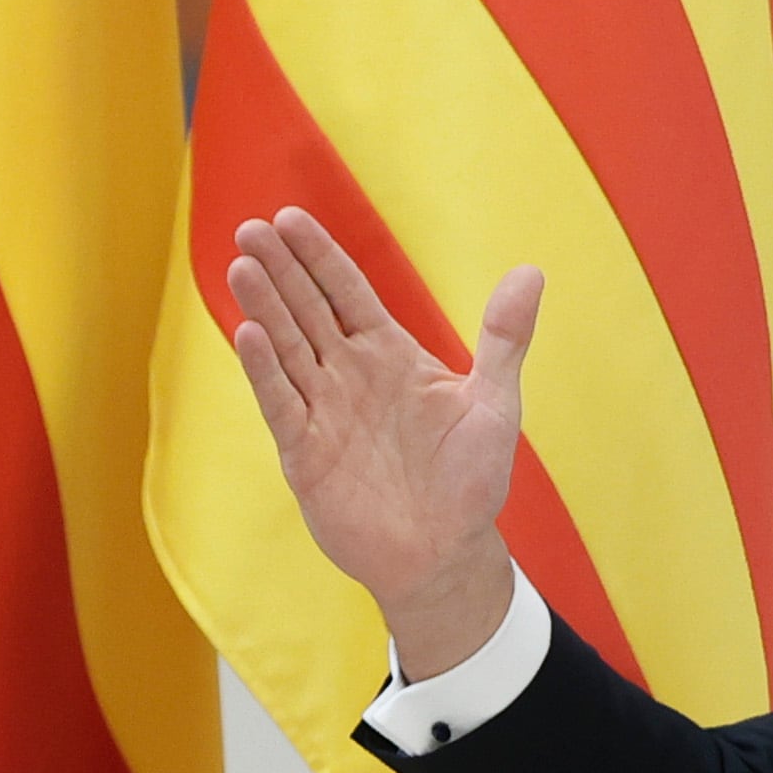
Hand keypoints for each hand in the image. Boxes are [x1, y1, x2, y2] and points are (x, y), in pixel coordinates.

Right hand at [223, 208, 544, 682]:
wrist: (445, 555)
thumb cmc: (471, 482)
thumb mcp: (496, 404)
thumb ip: (504, 339)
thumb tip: (531, 272)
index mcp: (389, 355)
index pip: (345, 291)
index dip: (318, 254)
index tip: (288, 217)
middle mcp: (348, 376)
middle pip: (306, 309)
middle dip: (279, 269)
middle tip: (249, 229)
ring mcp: (323, 412)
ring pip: (286, 348)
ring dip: (264, 307)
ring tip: (241, 266)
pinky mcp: (305, 453)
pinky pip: (281, 403)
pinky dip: (265, 370)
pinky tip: (248, 333)